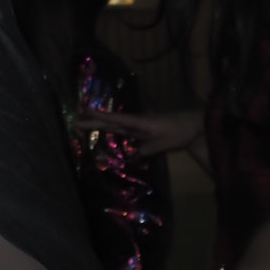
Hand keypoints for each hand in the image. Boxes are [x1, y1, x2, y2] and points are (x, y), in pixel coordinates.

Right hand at [75, 107, 203, 158]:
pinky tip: (105, 130)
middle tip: (74, 121)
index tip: (84, 112)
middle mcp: (136, 123)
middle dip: (93, 121)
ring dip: (99, 124)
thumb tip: (131, 157)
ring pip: (115, 125)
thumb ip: (148, 149)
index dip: (100, 117)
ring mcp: (139, 126)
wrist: (195, 124)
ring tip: (83, 123)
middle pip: (111, 122)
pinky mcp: (143, 131)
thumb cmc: (180, 131)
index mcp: (139, 122)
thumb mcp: (165, 142)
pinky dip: (111, 129)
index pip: (116, 120)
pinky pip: (123, 130)